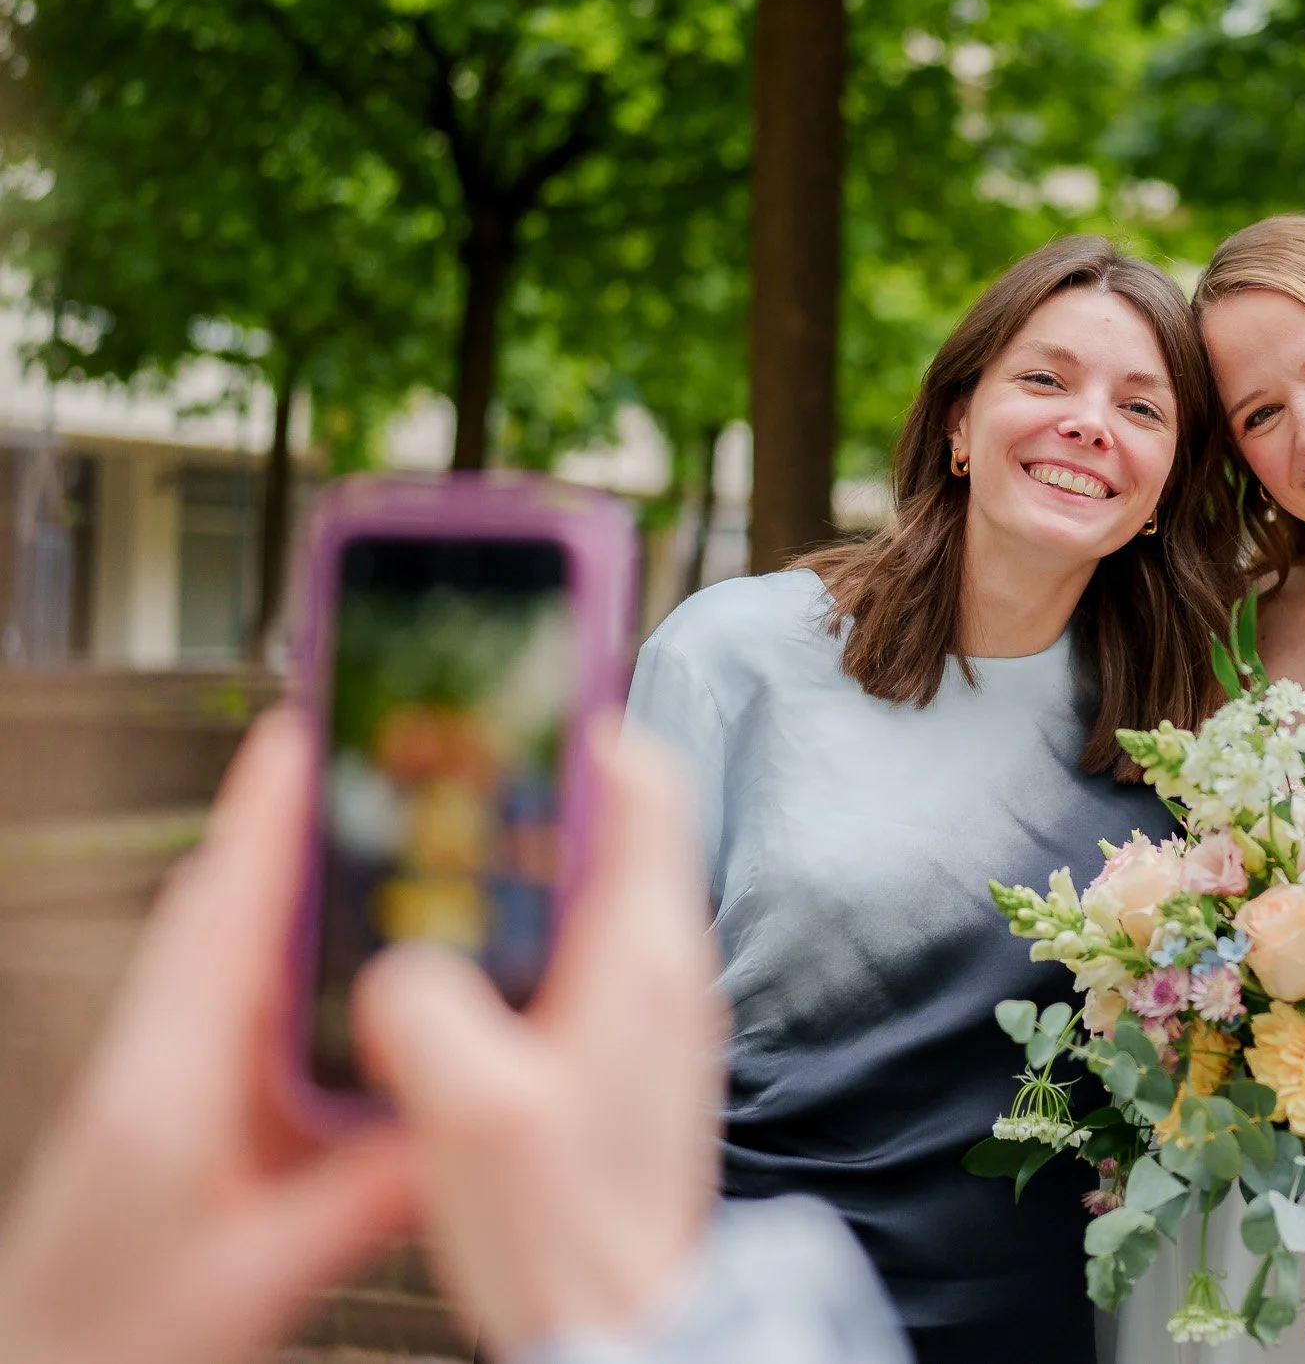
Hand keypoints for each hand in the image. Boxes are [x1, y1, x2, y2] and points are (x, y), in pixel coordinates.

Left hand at [0, 710, 417, 1363]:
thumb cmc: (107, 1341)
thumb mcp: (261, 1274)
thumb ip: (367, 1195)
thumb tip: (468, 1121)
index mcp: (166, 1086)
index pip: (220, 917)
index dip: (263, 819)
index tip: (305, 731)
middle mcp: (149, 1065)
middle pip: (217, 911)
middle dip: (280, 827)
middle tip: (352, 755)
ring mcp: (149, 1083)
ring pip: (217, 954)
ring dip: (276, 886)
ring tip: (357, 837)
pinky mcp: (160, 1111)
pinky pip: (223, 1004)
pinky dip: (274, 956)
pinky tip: (331, 969)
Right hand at [355, 720, 724, 1360]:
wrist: (626, 1328)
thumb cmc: (573, 1235)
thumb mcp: (480, 1118)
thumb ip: (433, 1019)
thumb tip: (399, 969)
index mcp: (645, 954)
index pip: (643, 783)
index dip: (577, 724)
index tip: (509, 700)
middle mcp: (664, 969)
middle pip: (607, 826)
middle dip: (525, 791)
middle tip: (440, 779)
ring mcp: (647, 1013)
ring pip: (584, 893)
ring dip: (512, 869)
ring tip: (427, 870)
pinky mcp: (620, 1059)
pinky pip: (570, 960)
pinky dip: (515, 940)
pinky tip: (449, 975)